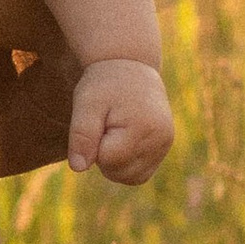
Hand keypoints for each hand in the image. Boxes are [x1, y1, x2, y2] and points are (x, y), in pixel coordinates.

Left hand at [68, 56, 172, 183]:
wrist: (130, 65)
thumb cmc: (104, 84)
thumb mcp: (87, 103)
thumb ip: (81, 135)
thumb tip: (78, 168)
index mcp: (143, 127)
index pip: (107, 160)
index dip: (94, 144)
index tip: (98, 121)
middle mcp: (160, 139)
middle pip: (120, 173)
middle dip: (104, 155)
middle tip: (105, 125)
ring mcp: (165, 144)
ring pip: (131, 178)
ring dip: (115, 162)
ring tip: (114, 132)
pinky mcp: (165, 147)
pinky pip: (141, 173)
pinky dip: (126, 164)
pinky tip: (122, 140)